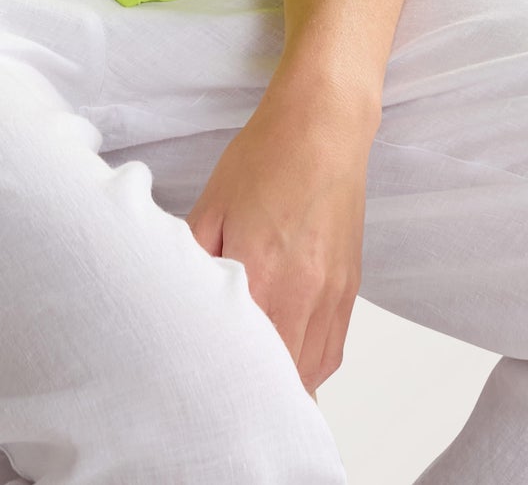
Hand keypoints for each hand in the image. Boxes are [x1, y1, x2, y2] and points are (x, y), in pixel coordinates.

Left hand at [183, 80, 374, 395]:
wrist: (323, 127)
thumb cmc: (267, 157)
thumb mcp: (212, 204)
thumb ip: (194, 258)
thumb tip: (177, 296)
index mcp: (262, 273)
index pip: (243, 356)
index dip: (222, 380)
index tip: (204, 392)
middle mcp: (303, 294)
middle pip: (280, 377)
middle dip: (253, 393)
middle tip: (223, 400)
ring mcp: (332, 296)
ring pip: (310, 372)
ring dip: (283, 385)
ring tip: (253, 387)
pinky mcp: (350, 290)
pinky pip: (331, 351)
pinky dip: (309, 366)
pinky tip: (286, 359)